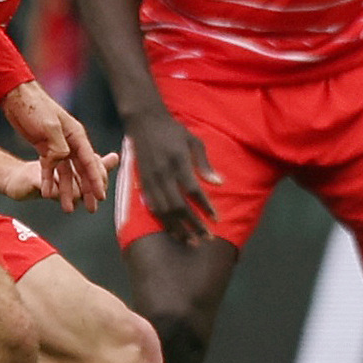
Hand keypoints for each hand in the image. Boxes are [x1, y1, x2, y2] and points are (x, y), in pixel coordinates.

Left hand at [0, 82, 106, 212]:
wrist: (16, 98)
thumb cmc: (35, 107)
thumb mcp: (48, 126)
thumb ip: (58, 146)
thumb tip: (62, 160)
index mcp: (76, 135)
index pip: (89, 161)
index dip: (96, 180)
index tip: (101, 197)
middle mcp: (70, 142)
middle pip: (82, 170)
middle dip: (87, 190)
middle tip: (91, 209)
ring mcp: (57, 146)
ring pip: (66, 173)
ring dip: (67, 190)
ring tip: (67, 208)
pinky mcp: (44, 148)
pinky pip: (50, 169)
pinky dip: (50, 181)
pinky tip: (48, 194)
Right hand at [124, 110, 220, 242]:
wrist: (143, 122)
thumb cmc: (173, 131)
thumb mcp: (194, 141)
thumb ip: (204, 164)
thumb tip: (219, 184)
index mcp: (178, 162)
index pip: (194, 191)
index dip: (205, 207)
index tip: (216, 220)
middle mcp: (163, 173)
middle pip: (179, 206)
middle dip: (193, 224)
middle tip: (205, 238)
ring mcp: (150, 179)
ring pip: (164, 210)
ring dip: (177, 227)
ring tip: (189, 241)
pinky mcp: (142, 182)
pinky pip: (152, 206)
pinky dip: (162, 220)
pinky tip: (170, 230)